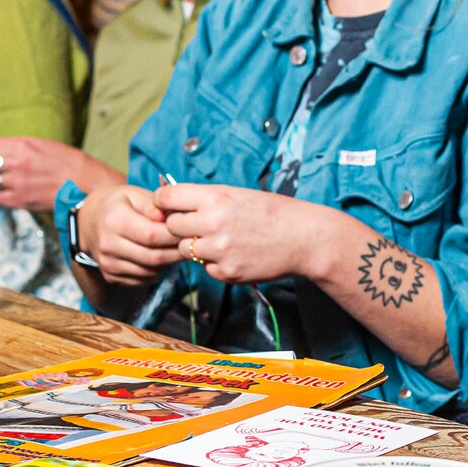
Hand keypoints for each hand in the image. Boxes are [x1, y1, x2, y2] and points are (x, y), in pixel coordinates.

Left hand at [0, 137, 99, 212]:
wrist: (86, 184)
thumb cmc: (67, 161)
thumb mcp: (41, 144)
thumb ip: (16, 147)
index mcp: (21, 145)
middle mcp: (15, 163)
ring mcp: (16, 183)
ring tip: (1, 180)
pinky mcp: (20, 200)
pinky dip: (0, 196)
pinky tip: (10, 191)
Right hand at [76, 184, 183, 284]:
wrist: (90, 222)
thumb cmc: (119, 204)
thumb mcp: (135, 194)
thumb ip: (154, 205)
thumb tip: (169, 218)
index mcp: (114, 220)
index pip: (152, 235)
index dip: (175, 236)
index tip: (190, 232)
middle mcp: (108, 244)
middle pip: (153, 257)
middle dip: (177, 253)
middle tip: (192, 245)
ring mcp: (107, 264)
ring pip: (150, 271)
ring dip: (168, 263)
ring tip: (176, 249)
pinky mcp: (110, 276)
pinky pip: (143, 279)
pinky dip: (156, 271)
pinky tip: (160, 257)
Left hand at [155, 183, 324, 284]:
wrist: (304, 238)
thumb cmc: (272, 212)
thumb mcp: (237, 194)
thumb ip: (205, 199)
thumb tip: (172, 204)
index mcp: (215, 197)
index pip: (166, 198)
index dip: (163, 202)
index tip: (167, 206)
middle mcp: (213, 223)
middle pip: (171, 226)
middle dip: (180, 226)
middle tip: (196, 226)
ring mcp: (219, 250)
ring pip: (186, 250)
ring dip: (197, 246)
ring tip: (221, 240)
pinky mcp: (227, 272)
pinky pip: (206, 268)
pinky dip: (215, 263)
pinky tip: (235, 254)